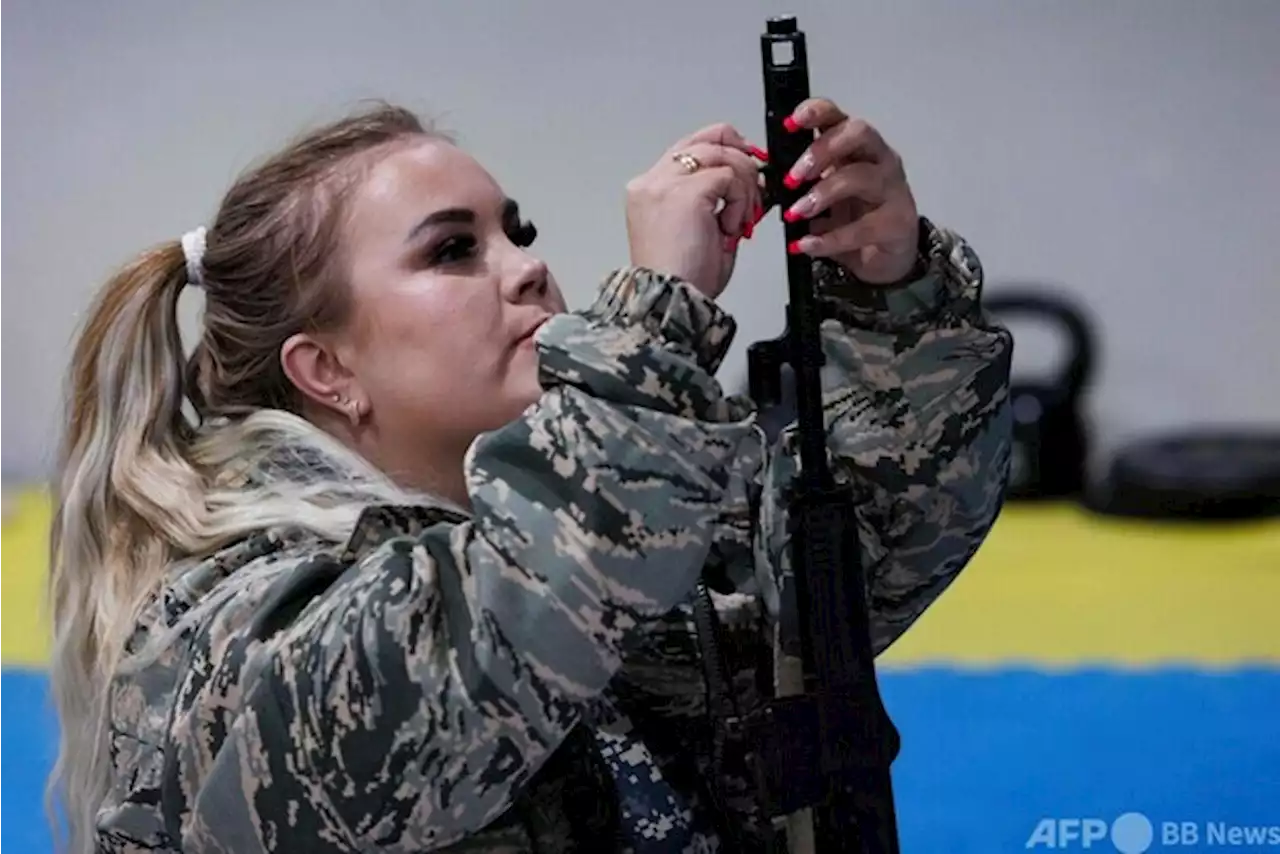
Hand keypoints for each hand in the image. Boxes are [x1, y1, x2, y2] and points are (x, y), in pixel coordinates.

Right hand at [626, 123, 765, 299]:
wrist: (670, 302)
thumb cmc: (683, 280)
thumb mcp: (699, 229)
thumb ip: (714, 200)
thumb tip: (748, 184)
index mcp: (649, 190)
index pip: (690, 147)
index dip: (724, 149)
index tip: (745, 168)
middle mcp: (652, 182)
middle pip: (707, 138)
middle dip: (741, 159)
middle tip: (756, 189)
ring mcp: (666, 184)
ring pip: (722, 153)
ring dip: (744, 185)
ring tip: (740, 221)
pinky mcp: (687, 193)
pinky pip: (729, 177)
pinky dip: (741, 201)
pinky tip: (732, 228)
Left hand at [779, 99, 920, 284]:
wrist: (885, 258)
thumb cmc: (855, 217)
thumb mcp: (826, 193)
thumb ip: (803, 181)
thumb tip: (766, 180)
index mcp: (856, 147)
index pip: (838, 115)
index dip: (816, 112)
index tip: (790, 124)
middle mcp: (879, 159)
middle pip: (857, 133)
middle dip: (822, 149)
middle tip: (792, 177)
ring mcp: (892, 189)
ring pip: (860, 177)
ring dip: (822, 193)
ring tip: (796, 213)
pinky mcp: (897, 222)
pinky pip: (862, 227)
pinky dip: (829, 239)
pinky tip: (807, 245)